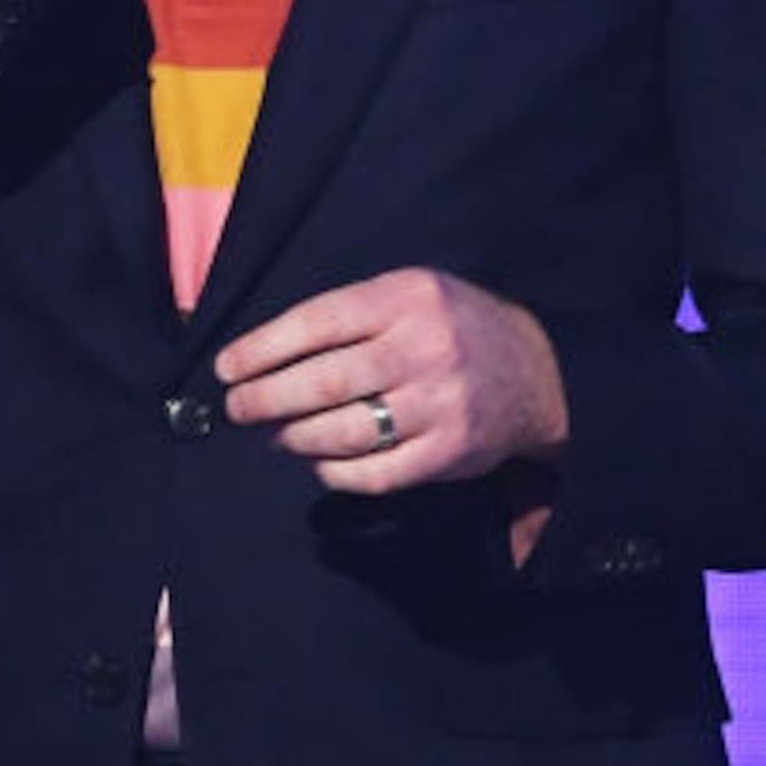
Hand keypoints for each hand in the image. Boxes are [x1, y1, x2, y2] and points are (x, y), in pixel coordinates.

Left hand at [214, 270, 568, 542]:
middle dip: (266, 399)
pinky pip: (376, 472)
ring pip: (344, 430)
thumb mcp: (410, 293)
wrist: (539, 371)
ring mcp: (439, 404)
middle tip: (238, 409)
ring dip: (294, 438)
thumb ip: (349, 315)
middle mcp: (424, 349)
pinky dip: (336, 472)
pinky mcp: (450, 452)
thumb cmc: (453, 327)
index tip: (226, 368)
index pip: (316, 322)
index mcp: (407, 299)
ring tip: (272, 435)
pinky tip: (318, 462)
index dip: (262, 348)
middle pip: (323, 381)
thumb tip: (266, 354)